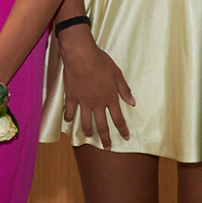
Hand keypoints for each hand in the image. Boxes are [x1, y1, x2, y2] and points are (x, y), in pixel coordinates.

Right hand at [58, 30, 134, 144]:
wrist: (81, 54)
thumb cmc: (100, 61)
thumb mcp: (117, 74)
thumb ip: (124, 89)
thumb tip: (132, 102)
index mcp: (110, 98)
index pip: (118, 119)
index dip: (123, 130)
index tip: (126, 138)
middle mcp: (97, 103)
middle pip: (102, 126)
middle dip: (105, 139)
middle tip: (107, 148)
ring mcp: (83, 102)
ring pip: (86, 123)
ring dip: (88, 132)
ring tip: (88, 137)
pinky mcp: (71, 97)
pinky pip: (69, 112)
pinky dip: (69, 117)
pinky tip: (69, 120)